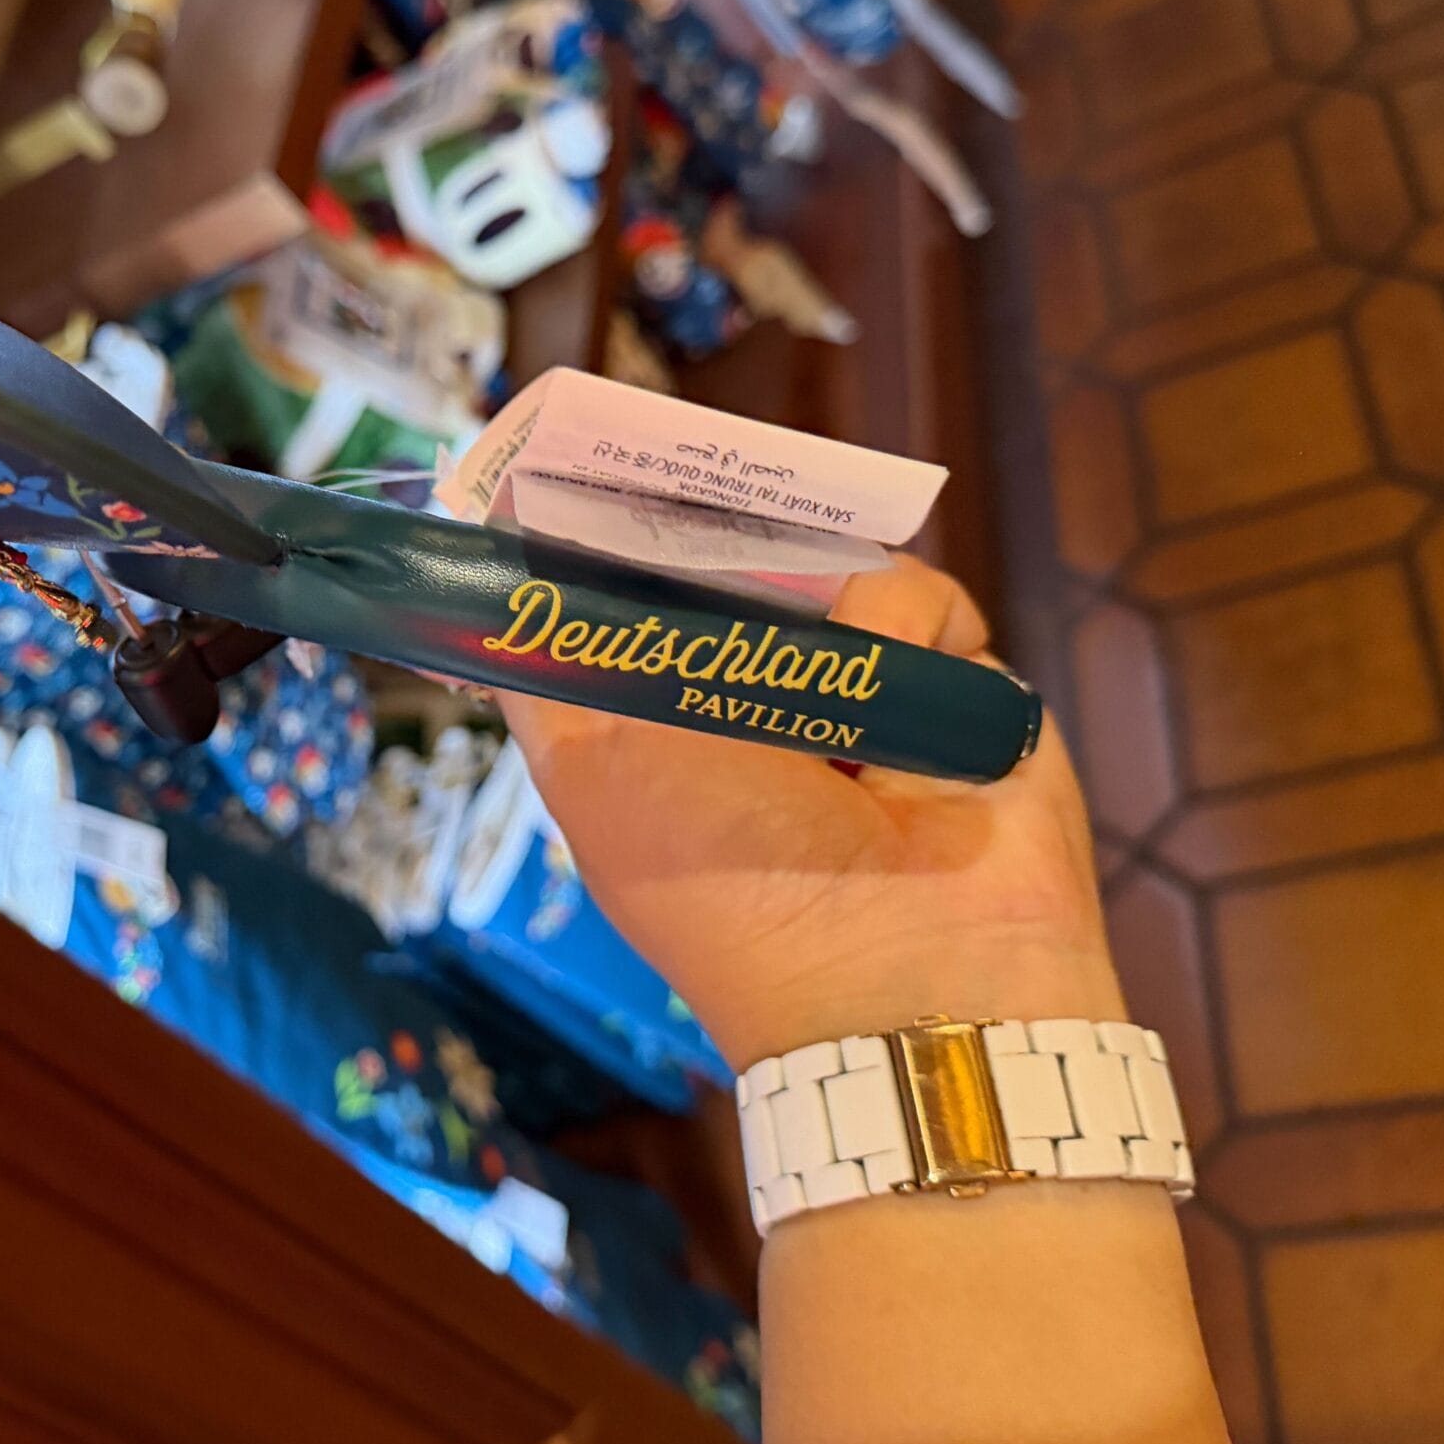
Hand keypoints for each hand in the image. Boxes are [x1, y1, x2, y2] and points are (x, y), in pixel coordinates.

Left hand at [497, 554, 1123, 1064]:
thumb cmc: (724, 887)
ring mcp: (855, 680)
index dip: (610, 525)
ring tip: (818, 701)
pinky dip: (906, 636)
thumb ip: (547, 669)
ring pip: (828, 560)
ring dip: (819, 615)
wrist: (900, 976)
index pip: (631, 580)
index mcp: (660, 713)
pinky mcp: (947, 677)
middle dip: (718, 538)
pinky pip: (919, 595)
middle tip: (707, 524)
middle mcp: (754, 690)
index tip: (588, 467)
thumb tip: (497, 580)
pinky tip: (896, 714)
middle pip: (730, 550)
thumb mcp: (590, 771)